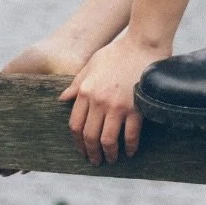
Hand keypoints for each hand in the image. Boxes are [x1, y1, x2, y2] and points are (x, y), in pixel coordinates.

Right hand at [0, 39, 87, 175]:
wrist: (64, 51)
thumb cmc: (38, 58)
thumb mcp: (11, 72)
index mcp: (21, 106)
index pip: (5, 130)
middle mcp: (33, 117)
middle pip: (15, 142)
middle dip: (2, 159)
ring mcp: (46, 121)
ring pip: (28, 148)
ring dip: (14, 162)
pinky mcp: (59, 122)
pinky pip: (46, 144)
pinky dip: (34, 157)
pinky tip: (21, 168)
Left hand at [58, 32, 162, 165]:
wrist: (143, 44)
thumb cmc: (118, 52)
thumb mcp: (92, 64)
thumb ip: (76, 83)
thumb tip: (62, 99)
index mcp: (85, 91)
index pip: (75, 125)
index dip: (77, 142)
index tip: (81, 149)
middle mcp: (99, 102)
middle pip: (90, 136)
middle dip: (91, 152)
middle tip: (95, 160)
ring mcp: (118, 107)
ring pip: (108, 140)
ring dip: (109, 154)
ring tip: (111, 159)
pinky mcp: (136, 108)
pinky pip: (131, 135)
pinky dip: (130, 147)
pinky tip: (130, 151)